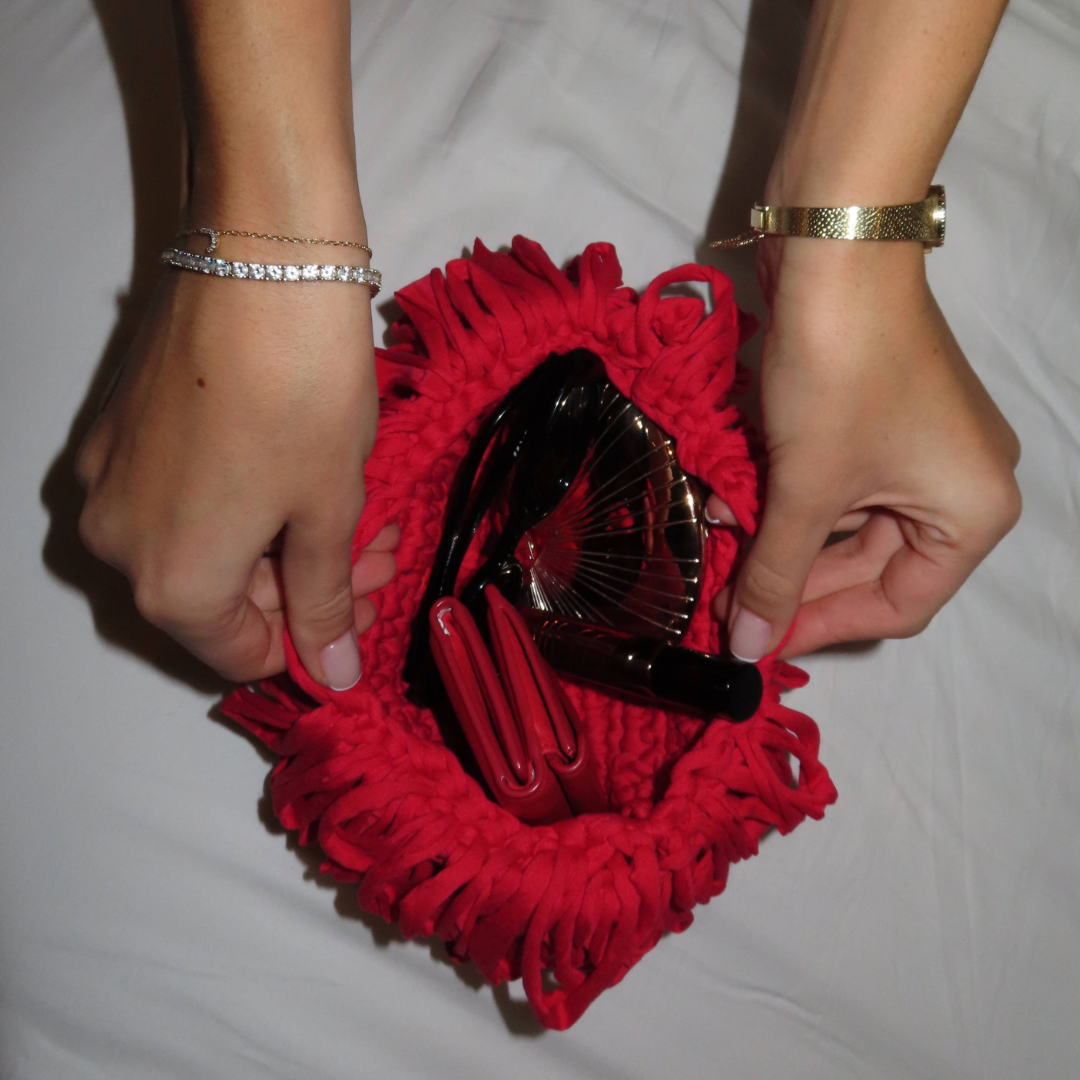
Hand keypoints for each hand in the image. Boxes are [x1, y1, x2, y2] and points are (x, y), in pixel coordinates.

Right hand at [76, 261, 391, 688]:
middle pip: (225, 599)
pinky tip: (306, 474)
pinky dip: (247, 500)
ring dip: (288, 539)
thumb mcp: (327, 513)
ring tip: (363, 509)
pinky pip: (184, 496)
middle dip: (310, 582)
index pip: (242, 654)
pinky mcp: (118, 431)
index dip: (312, 639)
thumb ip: (324, 603)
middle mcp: (119, 543)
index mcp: (171, 583)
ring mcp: (110, 481)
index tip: (365, 603)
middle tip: (381, 549)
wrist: (259, 263)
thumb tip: (334, 677)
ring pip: (208, 544)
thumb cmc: (303, 398)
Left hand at [710, 237, 1020, 659]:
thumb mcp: (805, 486)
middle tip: (725, 603)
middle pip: (868, 566)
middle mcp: (958, 485)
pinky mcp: (880, 415)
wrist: (837, 246)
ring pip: (844, 522)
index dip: (822, 627)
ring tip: (721, 547)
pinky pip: (835, 479)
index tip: (758, 640)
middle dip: (791, 579)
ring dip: (779, 535)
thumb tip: (750, 650)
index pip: (897, 606)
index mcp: (971, 512)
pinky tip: (731, 500)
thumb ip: (777, 571)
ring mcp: (919, 447)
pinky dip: (786, 492)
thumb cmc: (839, 375)